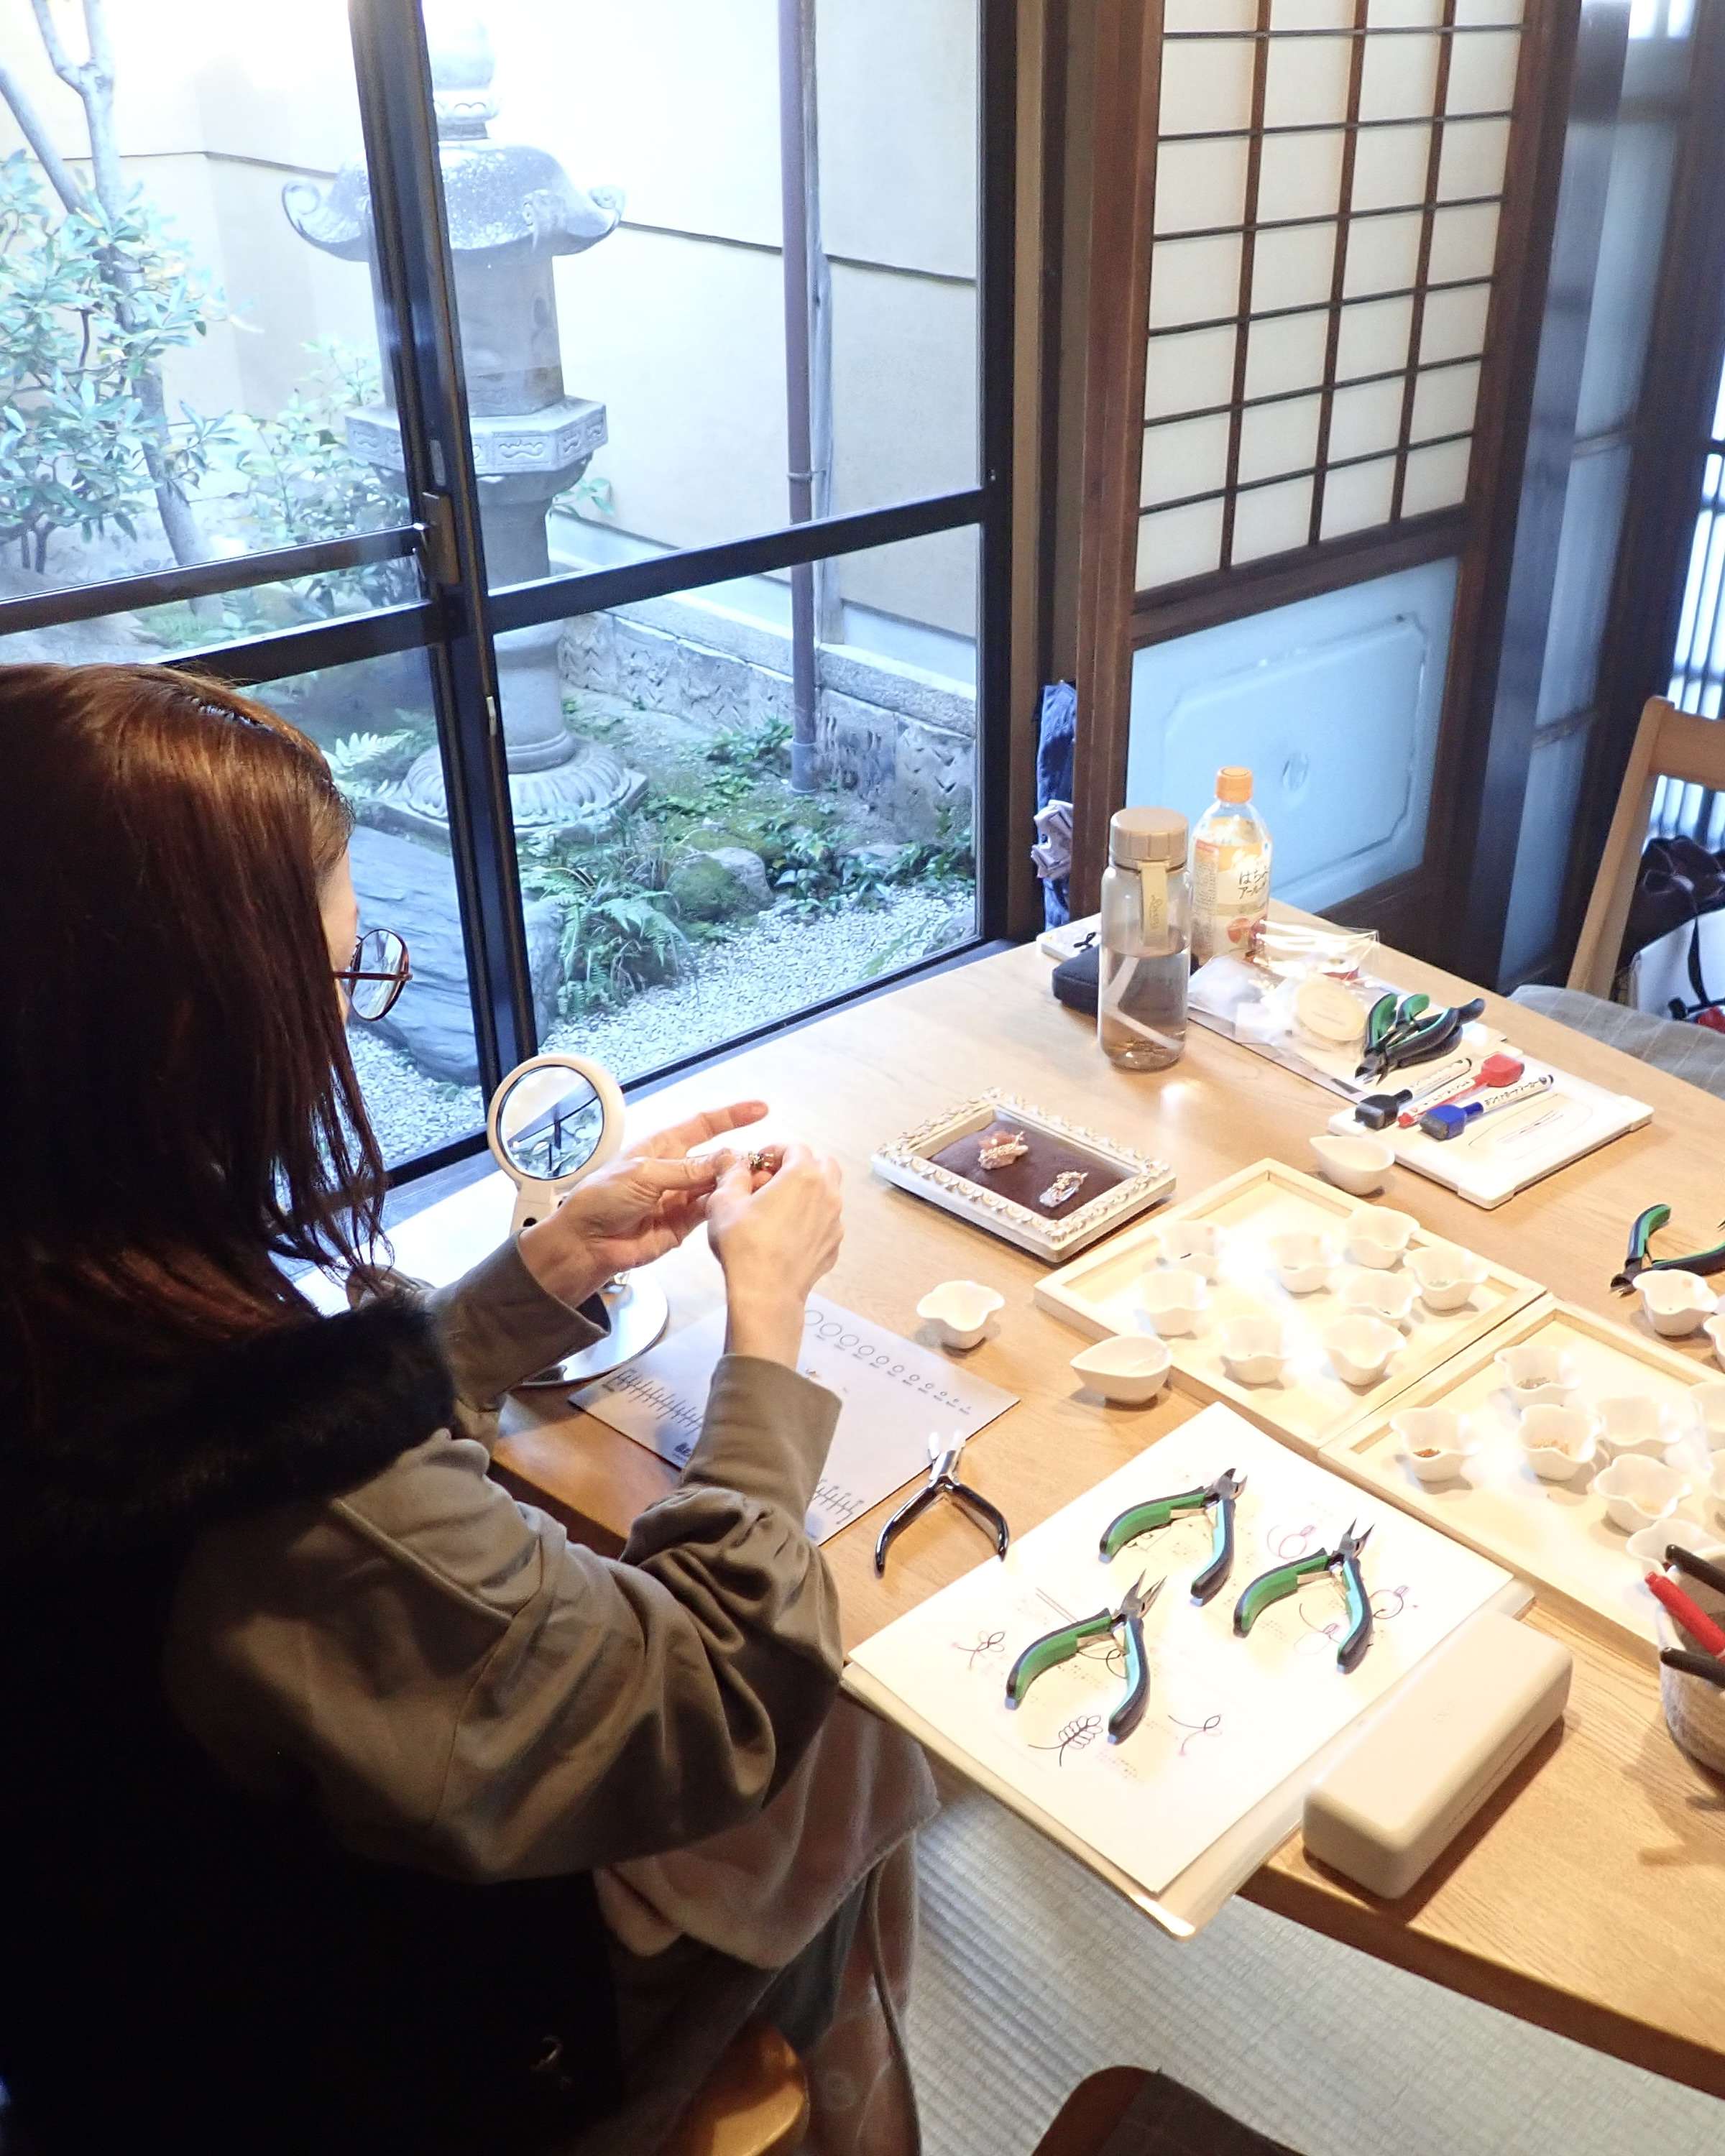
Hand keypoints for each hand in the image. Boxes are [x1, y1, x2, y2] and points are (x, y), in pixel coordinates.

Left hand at [518, 1100, 767, 1310]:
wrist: (586, 1242)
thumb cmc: (601, 1199)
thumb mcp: (643, 1174)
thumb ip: (686, 1170)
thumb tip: (724, 1161)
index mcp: (662, 1147)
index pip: (703, 1125)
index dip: (732, 1116)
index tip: (759, 1109)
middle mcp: (675, 1170)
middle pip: (718, 1158)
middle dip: (740, 1157)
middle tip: (762, 1160)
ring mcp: (681, 1197)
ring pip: (720, 1185)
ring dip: (737, 1183)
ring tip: (758, 1182)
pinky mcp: (685, 1223)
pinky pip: (713, 1210)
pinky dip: (727, 1205)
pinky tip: (739, 1201)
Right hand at [706, 1142, 843, 1365]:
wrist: (766, 1293)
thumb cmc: (745, 1246)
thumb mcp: (724, 1202)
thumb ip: (732, 1174)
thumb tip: (734, 1162)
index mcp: (804, 1176)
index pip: (794, 1147)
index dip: (773, 1151)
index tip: (757, 1163)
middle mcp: (827, 1194)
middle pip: (821, 1164)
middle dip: (797, 1166)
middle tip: (770, 1181)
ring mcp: (835, 1221)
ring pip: (827, 1192)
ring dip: (806, 1191)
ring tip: (777, 1208)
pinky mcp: (834, 1245)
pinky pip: (826, 1221)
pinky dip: (811, 1218)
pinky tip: (786, 1233)